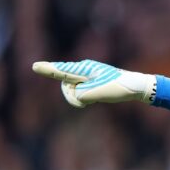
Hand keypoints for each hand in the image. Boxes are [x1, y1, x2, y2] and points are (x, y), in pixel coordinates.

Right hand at [32, 59, 155, 107]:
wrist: (134, 86)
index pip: (63, 70)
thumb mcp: (100, 93)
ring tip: (96, 97)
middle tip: (86, 104)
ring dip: (80, 98)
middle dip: (72, 97)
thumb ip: (83, 94)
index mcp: (86, 69)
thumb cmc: (119, 87)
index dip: (48, 70)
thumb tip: (76, 95)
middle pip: (65, 85)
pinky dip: (85, 98)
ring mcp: (86, 75)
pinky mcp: (89, 82)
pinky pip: (79, 92)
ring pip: (72, 90)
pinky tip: (96, 97)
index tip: (35, 66)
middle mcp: (83, 70)